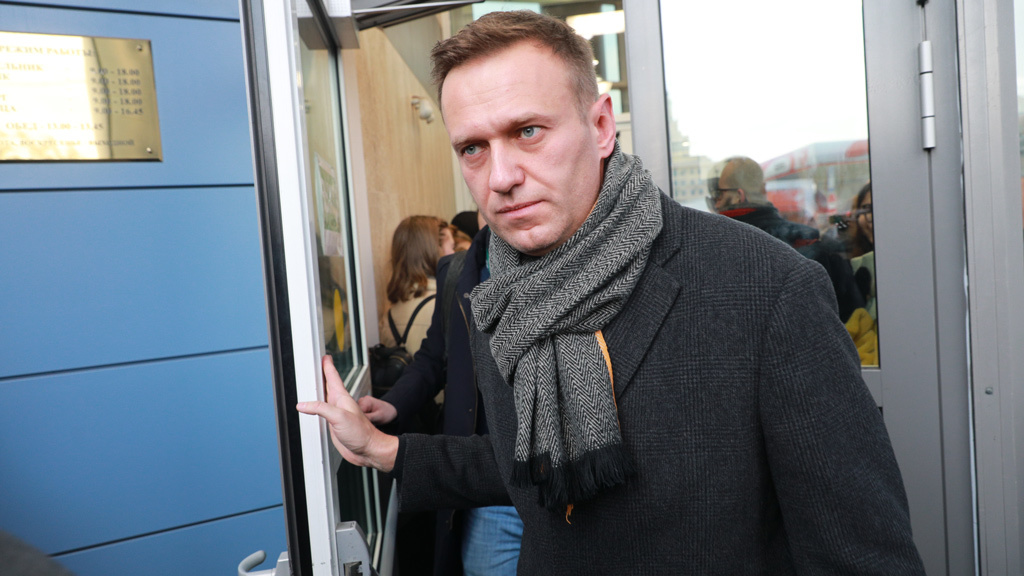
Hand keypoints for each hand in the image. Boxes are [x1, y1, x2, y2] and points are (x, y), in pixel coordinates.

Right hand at [296, 355, 397, 471]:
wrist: (368, 449)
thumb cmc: (361, 433)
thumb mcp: (339, 417)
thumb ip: (321, 409)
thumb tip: (303, 405)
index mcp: (342, 398)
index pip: (333, 377)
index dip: (328, 366)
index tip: (325, 356)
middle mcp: (339, 404)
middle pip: (329, 386)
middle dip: (323, 375)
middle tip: (319, 366)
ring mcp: (337, 414)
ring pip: (325, 399)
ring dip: (320, 391)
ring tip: (315, 383)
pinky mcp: (335, 425)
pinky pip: (323, 413)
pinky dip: (317, 408)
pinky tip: (315, 409)